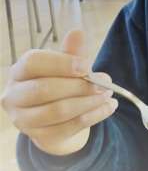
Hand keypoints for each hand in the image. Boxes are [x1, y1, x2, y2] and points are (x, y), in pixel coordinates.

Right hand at [0, 30, 117, 155]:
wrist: (56, 116)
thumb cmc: (59, 81)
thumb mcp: (66, 64)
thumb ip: (72, 51)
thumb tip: (78, 33)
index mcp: (20, 71)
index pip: (33, 63)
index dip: (61, 63)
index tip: (87, 65)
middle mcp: (15, 96)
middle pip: (44, 90)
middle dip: (79, 86)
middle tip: (104, 84)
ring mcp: (25, 120)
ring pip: (58, 111)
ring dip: (89, 102)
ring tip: (108, 94)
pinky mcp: (41, 137)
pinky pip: (70, 127)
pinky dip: (94, 116)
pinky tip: (109, 107)